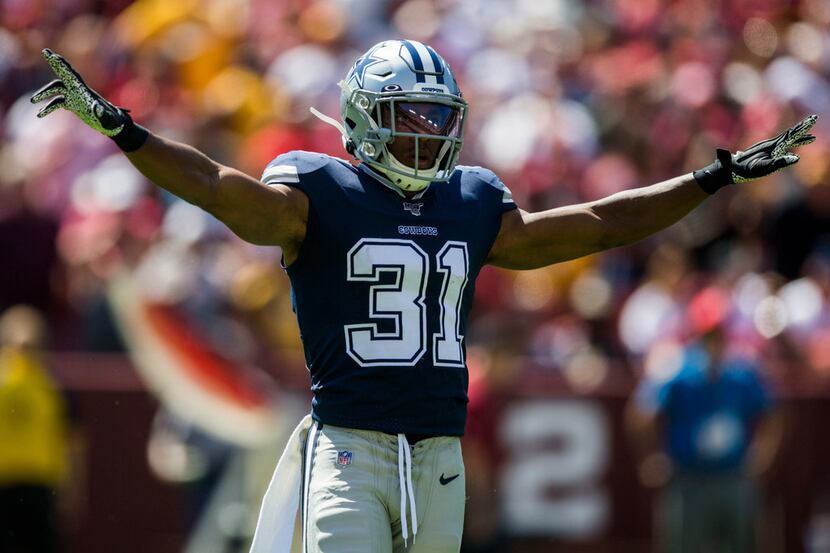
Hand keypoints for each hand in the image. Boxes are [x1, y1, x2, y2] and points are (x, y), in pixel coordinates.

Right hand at [30, 49, 129, 136]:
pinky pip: (58, 102)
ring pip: (57, 90)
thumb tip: (96, 108)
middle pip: (64, 75)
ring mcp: (76, 97)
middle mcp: (80, 91)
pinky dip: (49, 107)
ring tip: (33, 101)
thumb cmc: (113, 122)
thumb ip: (102, 114)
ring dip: (45, 93)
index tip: (53, 55)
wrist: (116, 127)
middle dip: (55, 63)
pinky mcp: (75, 106)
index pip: (72, 75)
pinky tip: (41, 115)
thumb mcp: (108, 119)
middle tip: (44, 51)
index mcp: (85, 92)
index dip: (63, 65)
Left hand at [694, 114, 818, 193]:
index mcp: (769, 146)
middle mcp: (767, 145)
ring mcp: (765, 149)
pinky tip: (792, 150)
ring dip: (797, 138)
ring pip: (784, 141)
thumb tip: (794, 158)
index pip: (789, 135)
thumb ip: (777, 163)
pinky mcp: (762, 155)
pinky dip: (788, 146)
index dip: (800, 129)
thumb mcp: (760, 168)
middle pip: (788, 135)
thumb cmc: (742, 170)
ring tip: (810, 137)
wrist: (725, 170)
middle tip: (814, 119)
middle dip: (802, 129)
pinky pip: (778, 149)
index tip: (811, 121)